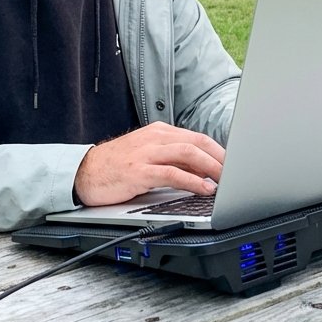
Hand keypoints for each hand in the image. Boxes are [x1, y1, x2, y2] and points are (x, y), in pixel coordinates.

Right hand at [73, 122, 225, 206]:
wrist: (83, 173)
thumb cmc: (116, 167)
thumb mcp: (147, 157)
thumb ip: (173, 160)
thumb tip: (203, 171)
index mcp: (158, 132)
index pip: (195, 137)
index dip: (218, 150)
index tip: (235, 163)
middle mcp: (154, 138)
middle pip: (196, 142)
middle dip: (220, 157)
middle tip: (237, 171)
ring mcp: (146, 154)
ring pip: (187, 153)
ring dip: (211, 166)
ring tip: (226, 179)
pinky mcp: (139, 171)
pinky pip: (172, 174)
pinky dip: (192, 181)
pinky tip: (204, 188)